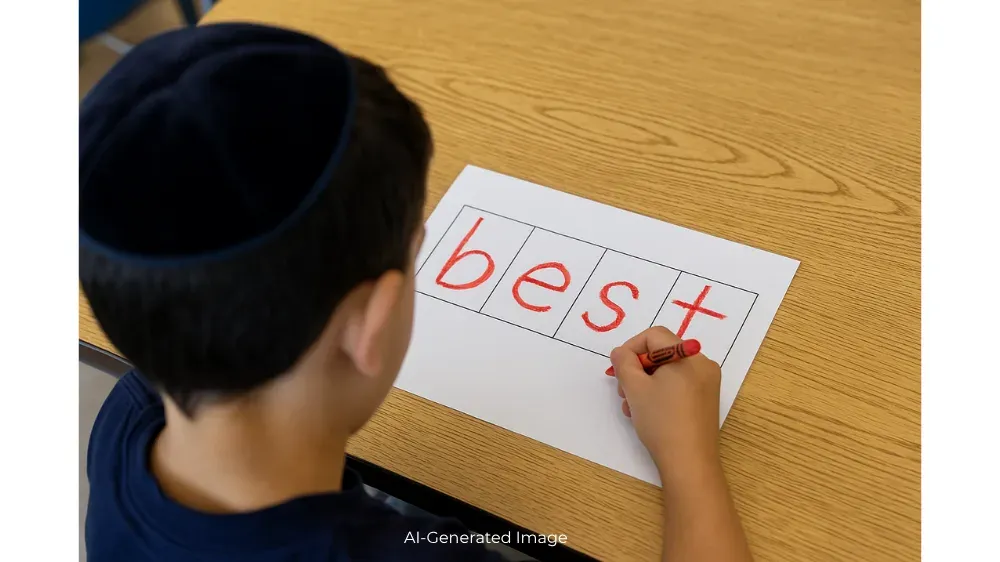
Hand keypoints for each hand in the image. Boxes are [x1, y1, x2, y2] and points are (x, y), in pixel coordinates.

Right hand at [610, 326, 721, 479]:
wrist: (689, 462)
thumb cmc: (661, 420)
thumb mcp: (635, 388)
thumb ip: (624, 362)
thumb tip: (621, 352)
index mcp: (688, 356)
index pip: (654, 336)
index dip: (631, 348)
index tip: (617, 368)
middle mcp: (703, 364)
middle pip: (662, 353)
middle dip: (637, 368)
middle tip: (623, 390)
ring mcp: (707, 383)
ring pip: (668, 370)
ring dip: (645, 382)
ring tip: (631, 406)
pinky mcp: (705, 400)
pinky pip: (678, 384)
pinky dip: (660, 391)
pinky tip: (647, 412)